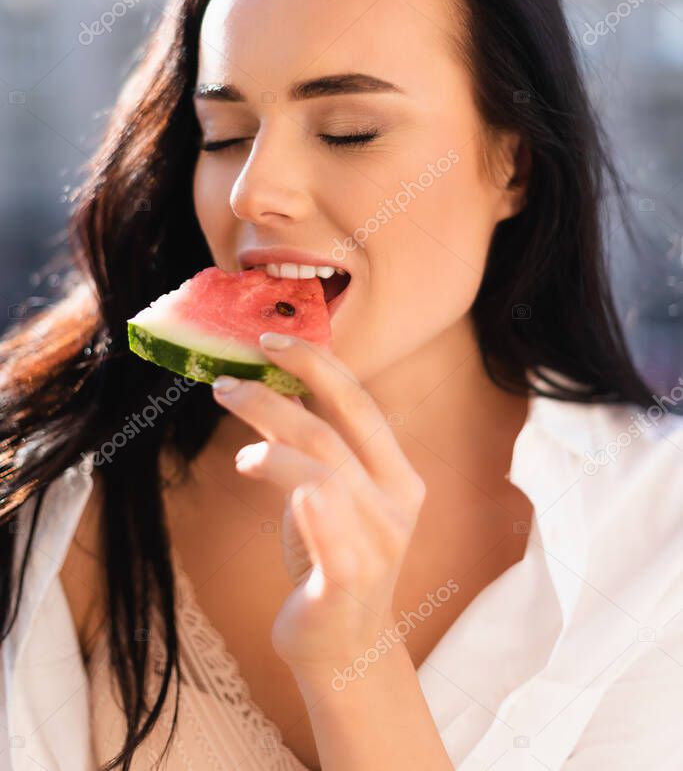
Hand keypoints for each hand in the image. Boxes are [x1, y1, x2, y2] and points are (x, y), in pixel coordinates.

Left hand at [211, 331, 426, 673]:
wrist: (344, 648)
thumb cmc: (333, 558)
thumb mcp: (332, 495)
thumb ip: (316, 447)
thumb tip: (270, 383)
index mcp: (398, 474)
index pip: (361, 403)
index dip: (318, 364)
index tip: (272, 339)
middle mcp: (396, 503)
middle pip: (334, 430)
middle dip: (280, 391)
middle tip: (230, 375)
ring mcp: (377, 543)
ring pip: (322, 469)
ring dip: (268, 433)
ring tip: (229, 417)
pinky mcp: (349, 581)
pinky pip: (325, 527)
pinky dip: (290, 485)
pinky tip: (250, 460)